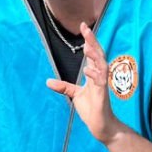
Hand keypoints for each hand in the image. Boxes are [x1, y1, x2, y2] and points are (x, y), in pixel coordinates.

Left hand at [45, 23, 118, 144]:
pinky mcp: (103, 94)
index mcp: (94, 74)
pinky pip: (100, 81)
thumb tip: (48, 82)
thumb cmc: (91, 109)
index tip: (83, 27)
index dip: (89, 40)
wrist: (100, 125)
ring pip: (102, 65)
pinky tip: (87, 70)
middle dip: (93, 41)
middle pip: (98, 54)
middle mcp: (100, 76)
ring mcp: (102, 84)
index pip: (92, 54)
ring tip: (87, 46)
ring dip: (95, 55)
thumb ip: (64, 87)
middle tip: (85, 28)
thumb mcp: (75, 95)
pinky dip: (94, 75)